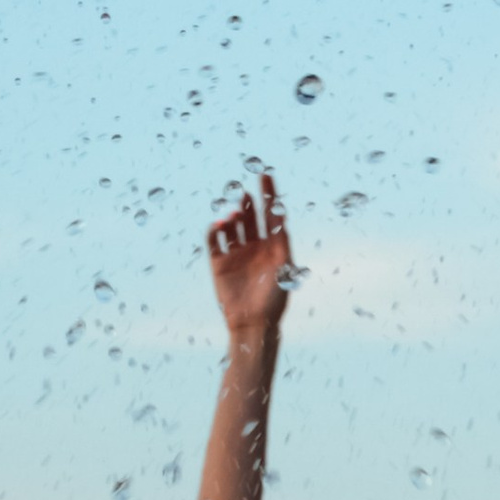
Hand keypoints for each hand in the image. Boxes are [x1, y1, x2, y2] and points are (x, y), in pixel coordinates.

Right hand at [207, 172, 295, 342]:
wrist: (252, 324)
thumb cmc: (274, 300)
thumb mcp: (285, 269)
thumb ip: (283, 244)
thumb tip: (280, 219)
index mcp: (273, 247)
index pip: (272, 214)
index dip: (269, 194)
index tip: (265, 175)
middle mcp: (255, 248)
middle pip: (251, 217)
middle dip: (249, 203)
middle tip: (245, 192)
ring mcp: (236, 254)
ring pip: (232, 226)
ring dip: (232, 217)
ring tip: (234, 216)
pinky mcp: (219, 264)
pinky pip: (214, 240)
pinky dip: (214, 230)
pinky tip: (219, 225)